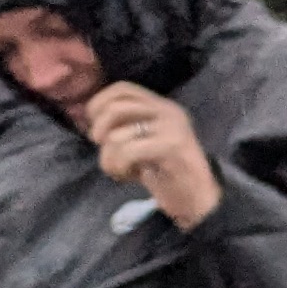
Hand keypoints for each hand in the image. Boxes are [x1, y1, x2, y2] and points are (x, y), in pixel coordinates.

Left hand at [81, 82, 220, 227]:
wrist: (197, 199)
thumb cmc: (164, 172)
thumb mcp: (140, 142)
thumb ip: (122, 127)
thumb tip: (89, 119)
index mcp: (160, 106)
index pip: (122, 89)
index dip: (99, 104)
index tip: (95, 128)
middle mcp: (167, 110)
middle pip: (114, 108)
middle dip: (99, 132)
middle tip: (106, 151)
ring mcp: (171, 126)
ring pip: (116, 135)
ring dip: (109, 159)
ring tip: (122, 170)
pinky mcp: (172, 145)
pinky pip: (127, 152)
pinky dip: (119, 168)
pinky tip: (131, 177)